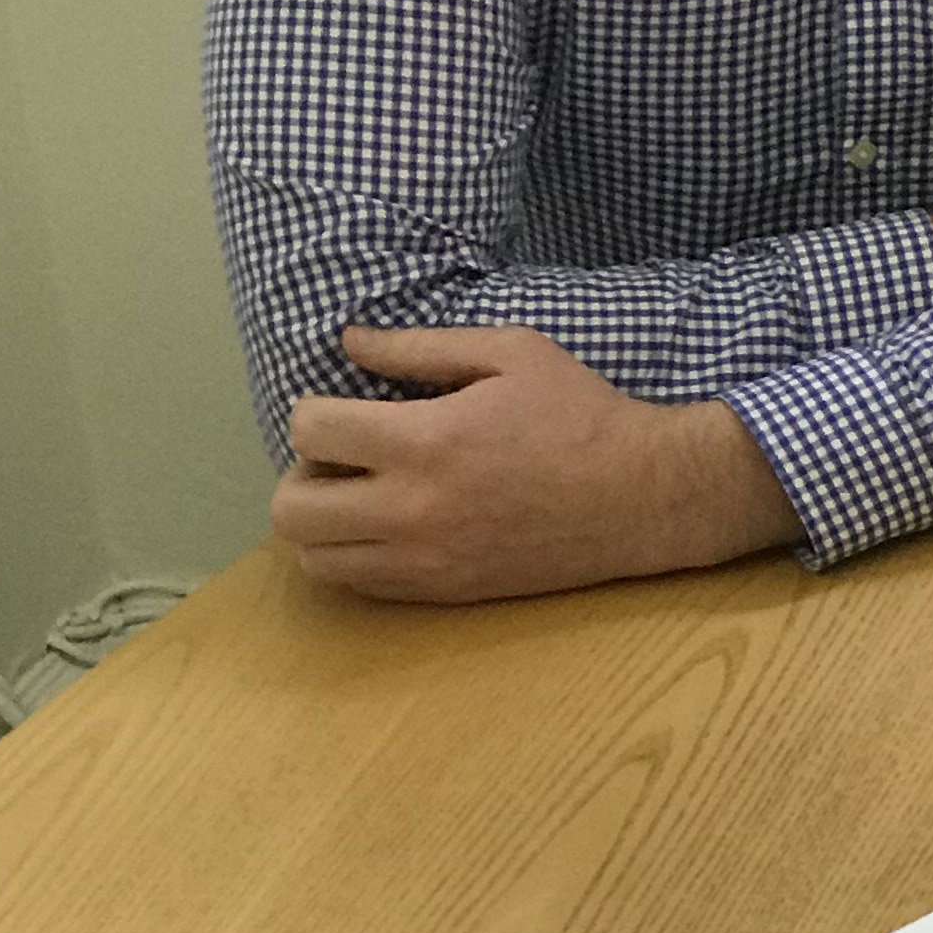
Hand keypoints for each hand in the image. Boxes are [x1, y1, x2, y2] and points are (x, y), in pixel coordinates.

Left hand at [275, 327, 796, 603]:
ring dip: (320, 523)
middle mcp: (411, 510)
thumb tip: (350, 340)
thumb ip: (419, 348)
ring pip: (315, 558)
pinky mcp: (445, 592)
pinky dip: (354, 557)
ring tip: (360, 497)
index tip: (345, 407)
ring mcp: (426, 560)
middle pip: (291, 508)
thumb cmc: (580, 414)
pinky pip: (360, 586)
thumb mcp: (510, 352)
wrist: (642, 496)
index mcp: (424, 441)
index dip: (315, 411)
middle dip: (302, 474)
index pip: (309, 431)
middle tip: (342, 459)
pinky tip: (390, 527)